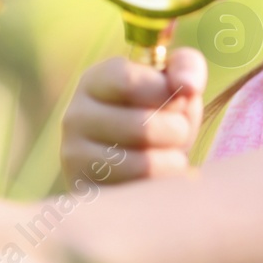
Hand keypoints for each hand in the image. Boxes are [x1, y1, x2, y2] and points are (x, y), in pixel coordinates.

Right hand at [60, 49, 206, 186]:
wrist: (140, 161)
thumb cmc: (160, 112)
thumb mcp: (175, 82)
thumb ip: (187, 68)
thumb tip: (187, 86)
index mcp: (95, 80)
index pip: (130, 83)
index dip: (168, 93)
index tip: (179, 98)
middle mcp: (75, 116)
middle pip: (144, 127)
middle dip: (179, 130)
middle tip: (177, 131)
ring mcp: (75, 158)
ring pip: (145, 165)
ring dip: (174, 160)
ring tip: (169, 153)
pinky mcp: (87, 194)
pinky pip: (141, 194)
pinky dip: (163, 185)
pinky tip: (158, 177)